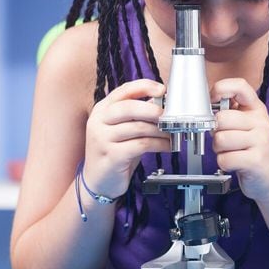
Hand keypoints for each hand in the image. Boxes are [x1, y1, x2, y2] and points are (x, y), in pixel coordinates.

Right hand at [83, 79, 167, 197]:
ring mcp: (102, 139)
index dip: (144, 86)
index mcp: (102, 110)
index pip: (123, 90)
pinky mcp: (112, 156)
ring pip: (138, 127)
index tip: (162, 89)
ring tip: (170, 134)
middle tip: (167, 115)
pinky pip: (141, 145)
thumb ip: (137, 114)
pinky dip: (158, 144)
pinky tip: (166, 146)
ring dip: (160, 130)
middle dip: (153, 109)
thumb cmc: (114, 152)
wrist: (97, 182)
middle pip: (128, 107)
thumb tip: (161, 102)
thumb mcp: (122, 129)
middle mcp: (99, 121)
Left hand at [210, 78, 268, 202]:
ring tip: (232, 153)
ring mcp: (261, 141)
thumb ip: (230, 114)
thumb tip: (207, 107)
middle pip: (222, 118)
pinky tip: (235, 164)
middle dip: (216, 133)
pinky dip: (224, 164)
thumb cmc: (255, 152)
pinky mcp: (256, 160)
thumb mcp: (247, 127)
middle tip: (226, 141)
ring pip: (220, 140)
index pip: (240, 86)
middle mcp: (261, 122)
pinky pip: (225, 159)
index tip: (212, 101)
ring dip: (220, 151)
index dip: (220, 89)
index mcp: (257, 110)